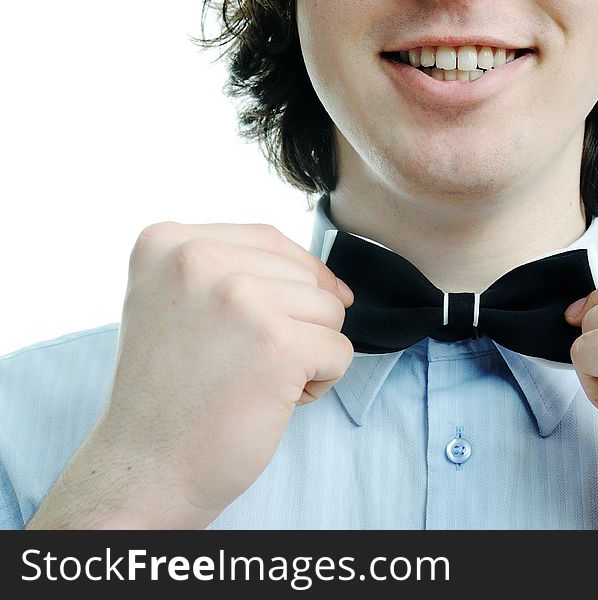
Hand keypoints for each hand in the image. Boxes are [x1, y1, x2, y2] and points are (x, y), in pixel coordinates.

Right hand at [28, 222, 354, 528]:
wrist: (144, 470)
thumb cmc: (170, 394)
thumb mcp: (178, 304)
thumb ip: (236, 272)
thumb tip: (333, 281)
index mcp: (167, 242)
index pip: (270, 240)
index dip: (290, 282)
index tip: (266, 326)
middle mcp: (198, 258)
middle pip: (304, 275)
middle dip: (295, 323)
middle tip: (242, 365)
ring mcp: (239, 298)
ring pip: (329, 310)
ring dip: (308, 352)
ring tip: (254, 381)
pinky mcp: (277, 342)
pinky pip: (340, 351)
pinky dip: (320, 382)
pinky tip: (271, 400)